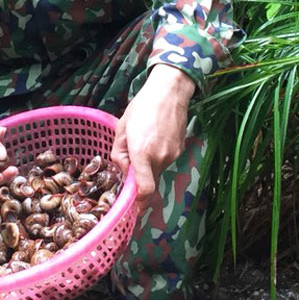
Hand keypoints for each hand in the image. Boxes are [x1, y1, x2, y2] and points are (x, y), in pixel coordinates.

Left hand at [111, 64, 195, 200]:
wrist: (170, 92)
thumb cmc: (142, 106)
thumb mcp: (122, 128)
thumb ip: (119, 153)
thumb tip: (124, 171)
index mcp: (142, 152)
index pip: (144, 189)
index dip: (139, 202)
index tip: (133, 208)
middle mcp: (159, 158)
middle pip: (149, 181)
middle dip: (139, 179)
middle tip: (132, 162)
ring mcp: (172, 155)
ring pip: (157, 171)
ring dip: (149, 166)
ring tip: (145, 141)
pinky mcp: (180, 150)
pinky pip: (165, 161)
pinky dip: (158, 157)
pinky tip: (156, 138)